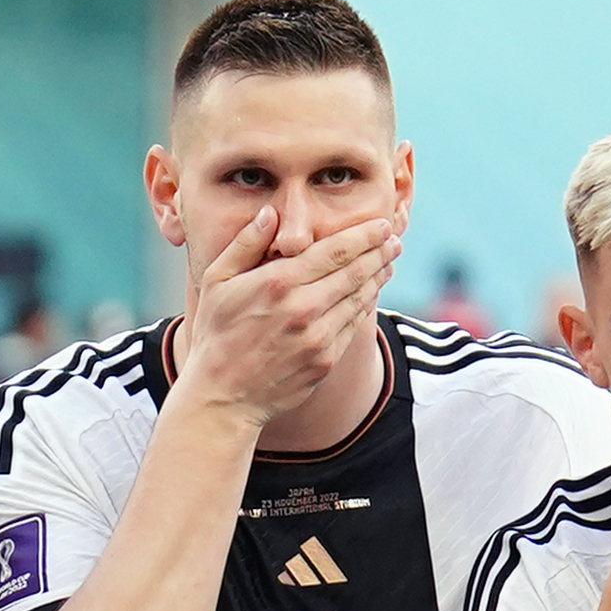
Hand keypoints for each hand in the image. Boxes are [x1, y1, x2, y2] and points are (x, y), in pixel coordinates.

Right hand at [168, 199, 402, 429]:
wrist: (222, 396)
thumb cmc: (216, 334)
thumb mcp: (216, 282)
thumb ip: (245, 244)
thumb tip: (271, 213)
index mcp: (279, 282)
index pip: (336, 250)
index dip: (365, 235)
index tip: (382, 225)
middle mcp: (303, 308)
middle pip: (356, 271)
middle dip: (380, 252)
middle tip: (394, 241)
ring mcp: (317, 337)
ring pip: (359, 298)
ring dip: (378, 277)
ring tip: (388, 263)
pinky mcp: (325, 361)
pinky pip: (353, 326)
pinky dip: (365, 306)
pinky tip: (369, 295)